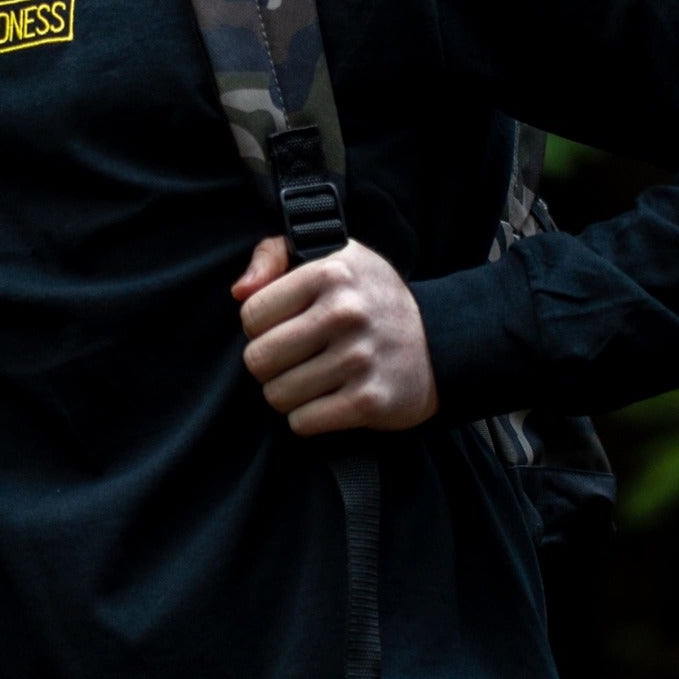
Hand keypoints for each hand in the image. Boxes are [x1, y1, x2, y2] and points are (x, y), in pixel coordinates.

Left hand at [232, 235, 437, 437]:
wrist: (439, 340)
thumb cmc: (370, 297)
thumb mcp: (331, 257)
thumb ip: (273, 255)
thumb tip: (239, 292)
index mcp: (331, 273)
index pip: (252, 314)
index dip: (260, 326)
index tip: (283, 326)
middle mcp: (346, 313)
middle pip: (259, 359)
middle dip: (268, 365)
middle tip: (292, 359)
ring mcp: (359, 358)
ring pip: (277, 395)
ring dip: (287, 393)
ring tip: (311, 379)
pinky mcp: (369, 400)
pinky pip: (303, 422)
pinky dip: (307, 418)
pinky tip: (326, 400)